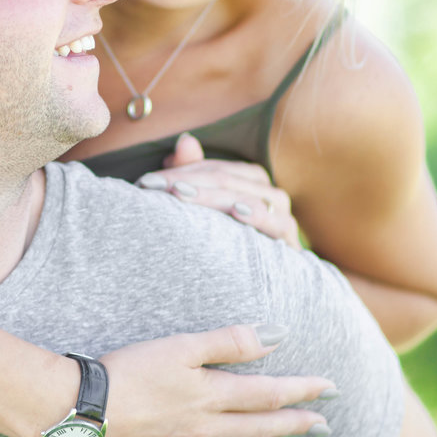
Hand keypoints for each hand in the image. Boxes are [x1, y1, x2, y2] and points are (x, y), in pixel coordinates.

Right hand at [97, 325, 335, 436]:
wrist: (77, 411)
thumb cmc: (127, 370)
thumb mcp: (180, 346)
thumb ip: (229, 342)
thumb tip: (277, 336)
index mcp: (211, 396)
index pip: (268, 394)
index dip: (302, 390)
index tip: (331, 388)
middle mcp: (203, 431)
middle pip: (258, 428)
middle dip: (295, 424)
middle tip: (324, 425)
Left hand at [135, 133, 299, 247]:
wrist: (248, 296)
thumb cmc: (222, 247)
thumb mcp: (201, 210)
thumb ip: (191, 173)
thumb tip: (186, 140)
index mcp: (249, 181)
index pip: (213, 168)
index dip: (179, 171)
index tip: (145, 182)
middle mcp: (268, 194)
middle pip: (226, 178)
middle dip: (187, 181)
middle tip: (154, 188)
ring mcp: (282, 216)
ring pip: (248, 195)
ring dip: (214, 195)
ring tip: (182, 194)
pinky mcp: (290, 242)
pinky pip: (277, 223)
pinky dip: (257, 215)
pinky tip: (235, 212)